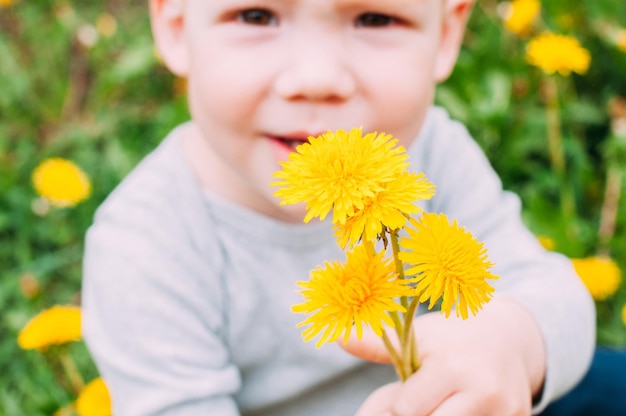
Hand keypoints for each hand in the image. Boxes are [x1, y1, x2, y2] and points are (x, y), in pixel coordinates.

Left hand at [339, 299, 545, 415]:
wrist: (510, 338)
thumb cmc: (452, 337)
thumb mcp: (417, 335)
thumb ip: (378, 344)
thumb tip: (340, 338)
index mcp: (451, 367)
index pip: (407, 409)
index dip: (400, 404)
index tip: (406, 393)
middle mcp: (482, 392)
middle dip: (418, 415)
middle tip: (419, 400)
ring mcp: (504, 411)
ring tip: (440, 399)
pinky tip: (461, 405)